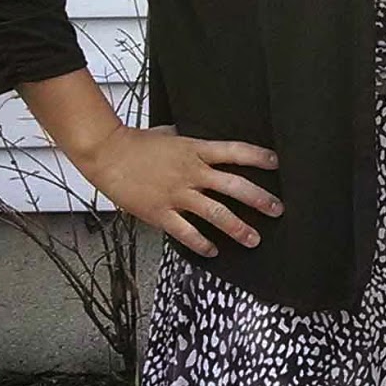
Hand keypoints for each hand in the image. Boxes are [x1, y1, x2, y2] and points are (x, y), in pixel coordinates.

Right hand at [76, 123, 282, 257]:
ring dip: (237, 227)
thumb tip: (208, 146)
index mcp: (196, 150)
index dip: (258, 157)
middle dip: (259, 199)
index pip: (235, 151)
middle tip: (276, 209)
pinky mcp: (161, 213)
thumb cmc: (139, 143)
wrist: (109, 154)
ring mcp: (177, 194)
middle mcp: (192, 172)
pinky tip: (213, 250)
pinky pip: (187, 232)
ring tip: (254, 238)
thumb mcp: (173, 135)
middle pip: (233, 186)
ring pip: (215, 213)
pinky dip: (202, 243)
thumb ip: (193, 144)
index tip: (276, 163)